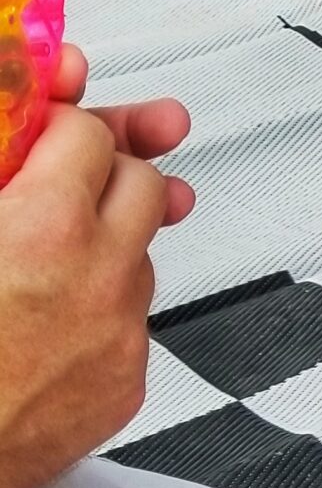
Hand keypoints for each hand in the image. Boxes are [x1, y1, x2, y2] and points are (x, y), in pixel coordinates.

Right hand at [0, 46, 193, 487]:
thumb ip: (0, 158)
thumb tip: (21, 100)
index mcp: (45, 228)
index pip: (89, 135)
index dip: (57, 127)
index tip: (38, 131)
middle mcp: (99, 280)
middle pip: (141, 184)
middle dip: (103, 171)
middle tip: (64, 172)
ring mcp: (119, 338)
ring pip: (138, 255)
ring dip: (103, 241)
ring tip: (43, 253)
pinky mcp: (124, 387)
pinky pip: (129, 323)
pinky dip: (97, 309)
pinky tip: (44, 316)